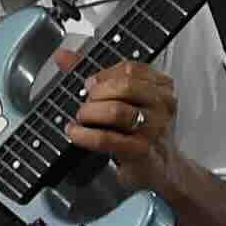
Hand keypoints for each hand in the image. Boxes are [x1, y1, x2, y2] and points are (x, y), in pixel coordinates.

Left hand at [56, 53, 183, 193]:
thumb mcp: (122, 101)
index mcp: (160, 87)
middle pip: (124, 86)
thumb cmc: (138, 132)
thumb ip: (95, 77)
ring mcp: (154, 128)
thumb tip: (63, 56)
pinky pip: (107, 138)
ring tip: (81, 119)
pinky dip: (85, 135)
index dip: (103, 75)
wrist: (159, 169)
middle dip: (96, 94)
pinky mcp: (141, 151)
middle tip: (85, 104)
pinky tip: (75, 133)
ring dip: (90, 113)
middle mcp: (162, 105)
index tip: (89, 85)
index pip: (130, 68)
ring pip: (116, 111)